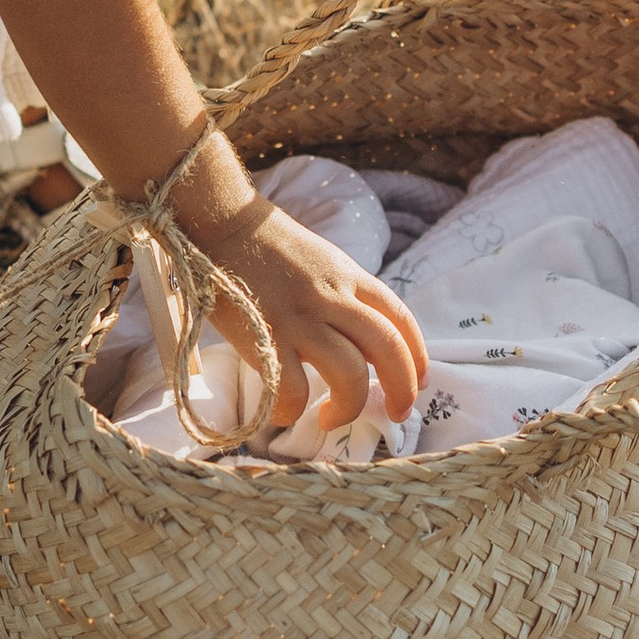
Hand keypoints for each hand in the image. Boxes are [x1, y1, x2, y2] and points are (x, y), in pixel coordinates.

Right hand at [166, 133, 426, 432]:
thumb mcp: (320, 259)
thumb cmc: (265, 244)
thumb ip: (343, 293)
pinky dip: (293, 410)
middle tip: (396, 412)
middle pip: (389, 350)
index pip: (400, 318)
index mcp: (349, 275)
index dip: (418, 356)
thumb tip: (359, 337)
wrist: (219, 221)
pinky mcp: (264, 335)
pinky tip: (286, 411)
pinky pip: (291, 388)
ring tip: (331, 417)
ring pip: (350, 374)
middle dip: (402, 389)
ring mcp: (300, 317)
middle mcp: (332, 296)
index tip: (418, 381)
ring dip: (350, 406)